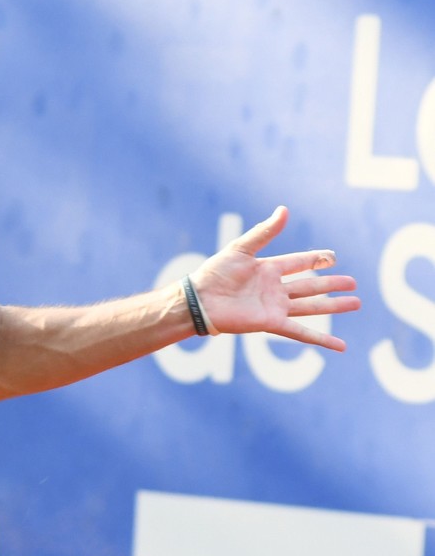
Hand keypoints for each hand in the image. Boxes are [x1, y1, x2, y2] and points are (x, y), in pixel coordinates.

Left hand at [189, 206, 360, 350]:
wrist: (199, 300)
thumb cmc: (214, 272)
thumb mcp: (241, 248)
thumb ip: (264, 232)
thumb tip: (284, 210)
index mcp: (268, 268)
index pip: (300, 262)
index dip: (317, 259)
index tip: (333, 257)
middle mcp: (275, 288)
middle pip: (311, 285)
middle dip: (332, 284)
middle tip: (353, 283)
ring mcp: (275, 307)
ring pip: (311, 306)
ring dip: (333, 306)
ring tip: (356, 303)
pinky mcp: (272, 323)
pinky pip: (301, 332)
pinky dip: (321, 339)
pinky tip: (340, 345)